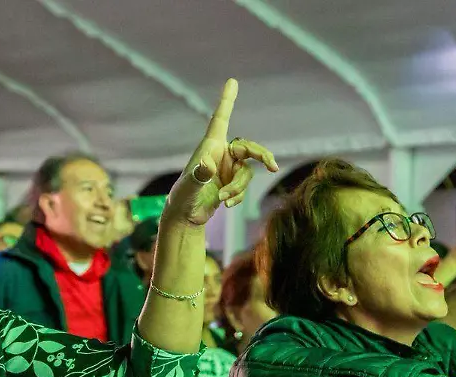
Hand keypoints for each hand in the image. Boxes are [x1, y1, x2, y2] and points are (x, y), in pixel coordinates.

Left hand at [161, 79, 278, 227]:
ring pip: (247, 173)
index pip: (220, 119)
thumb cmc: (183, 198)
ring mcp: (228, 169)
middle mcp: (221, 154)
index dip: (227, 100)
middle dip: (262, 156)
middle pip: (249, 148)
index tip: (232, 81)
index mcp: (210, 147)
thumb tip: (208, 166)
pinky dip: (238, 196)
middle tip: (273, 167)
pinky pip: (244, 186)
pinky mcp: (231, 183)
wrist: (185, 216)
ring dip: (239, 187)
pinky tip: (225, 204)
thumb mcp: (190, 187)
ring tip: (224, 198)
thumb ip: (199, 176)